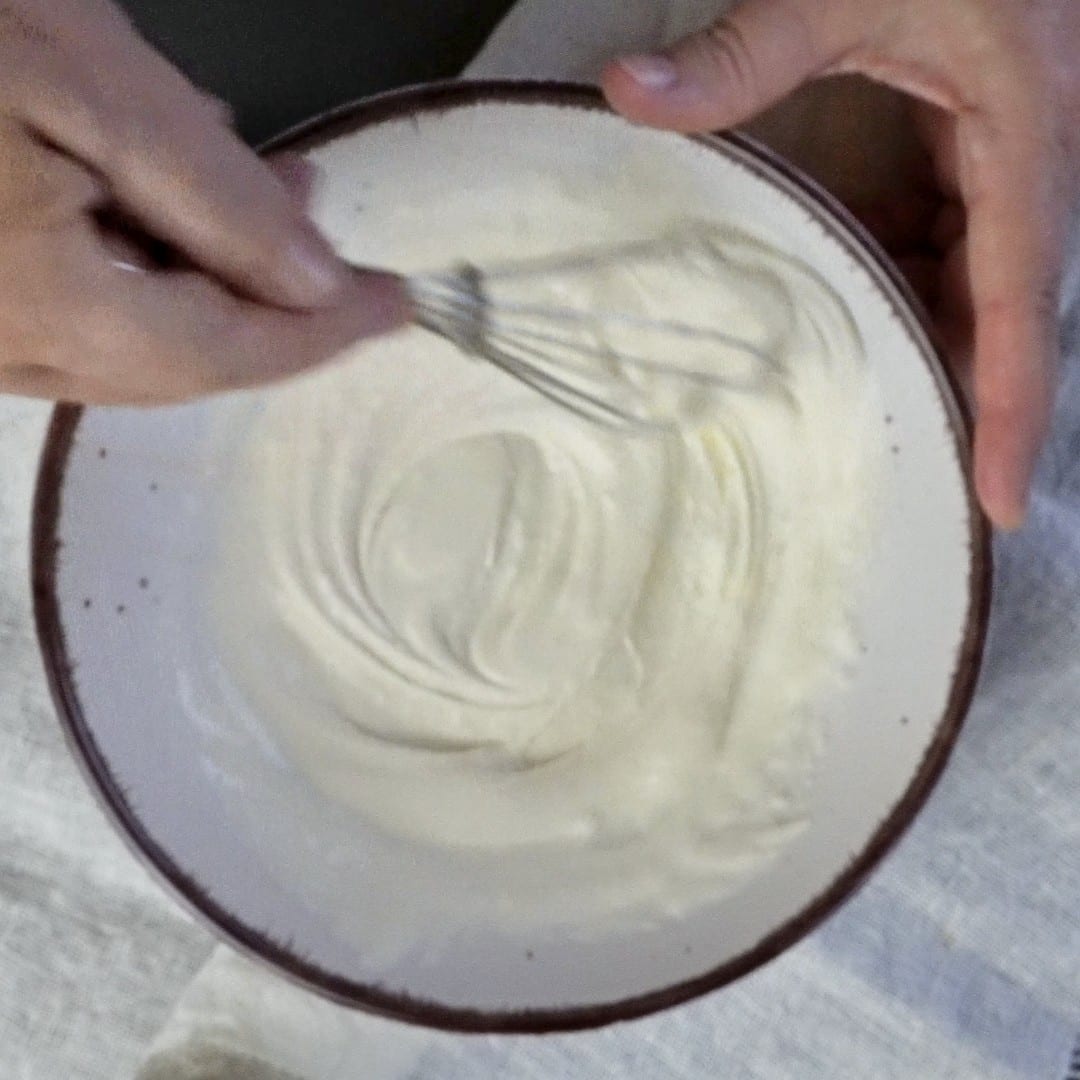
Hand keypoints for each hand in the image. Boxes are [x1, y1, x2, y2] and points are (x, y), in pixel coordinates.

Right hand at [0, 0, 408, 405]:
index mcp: (43, 308)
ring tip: (259, 200)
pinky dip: (133, 267)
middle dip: (268, 307)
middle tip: (330, 236)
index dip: (320, 333)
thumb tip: (315, 280)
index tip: (398, 305)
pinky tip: (152, 194)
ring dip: (205, 282)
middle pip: (178, 361)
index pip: (224, 354)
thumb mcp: (84, 81)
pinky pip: (65, 310)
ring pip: (124, 340)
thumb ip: (215, 199)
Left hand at [603, 0, 1079, 528]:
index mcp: (1026, 138)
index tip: (998, 501)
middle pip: (997, 314)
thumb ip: (744, 49)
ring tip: (862, 423)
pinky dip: (895, 284)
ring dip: (918, 344)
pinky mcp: (962, 148)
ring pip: (968, 285)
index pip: (1021, 303)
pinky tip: (842, 320)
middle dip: (960, 396)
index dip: (1013, 409)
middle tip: (910, 485)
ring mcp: (997, 160)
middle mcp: (1027, 165)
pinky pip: (938, 241)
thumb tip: (625, 96)